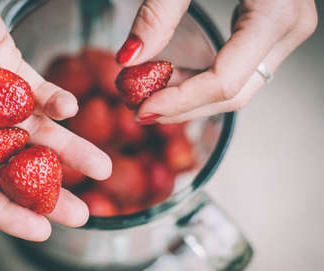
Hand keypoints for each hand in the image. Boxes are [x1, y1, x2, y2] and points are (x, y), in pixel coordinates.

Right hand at [0, 0, 111, 240]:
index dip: (8, 214)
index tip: (44, 232)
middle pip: (13, 169)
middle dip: (48, 192)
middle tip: (83, 212)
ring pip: (35, 134)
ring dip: (69, 151)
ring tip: (102, 168)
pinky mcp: (10, 68)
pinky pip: (39, 93)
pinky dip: (58, 103)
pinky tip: (72, 110)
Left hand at [116, 0, 317, 122]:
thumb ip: (158, 12)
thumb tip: (129, 58)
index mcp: (276, 12)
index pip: (224, 81)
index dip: (180, 102)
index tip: (142, 109)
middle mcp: (288, 29)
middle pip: (233, 94)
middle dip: (183, 108)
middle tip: (140, 110)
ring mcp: (284, 32)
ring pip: (237, 88)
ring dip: (190, 98)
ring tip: (149, 94)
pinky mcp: (271, 31)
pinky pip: (238, 70)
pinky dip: (202, 79)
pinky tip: (172, 78)